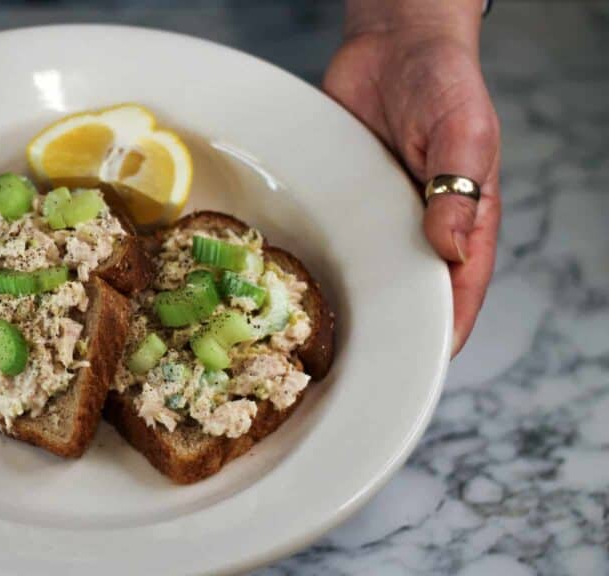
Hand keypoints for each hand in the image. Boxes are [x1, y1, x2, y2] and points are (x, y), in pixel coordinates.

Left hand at [324, 0, 500, 355]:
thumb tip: (452, 248)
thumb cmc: (444, 84)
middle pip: (403, 294)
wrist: (393, 44)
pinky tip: (285, 286)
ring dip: (343, 302)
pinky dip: (314, 262)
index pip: (456, 295)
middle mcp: (419, 229)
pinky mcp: (344, 199)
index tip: (413, 371)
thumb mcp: (462, 132)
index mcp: (463, 223)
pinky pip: (331, 239)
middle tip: (344, 367)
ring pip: (364, 274)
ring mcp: (378, 217)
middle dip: (382, 330)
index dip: (438, 336)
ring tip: (306, 339)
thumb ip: (458, 188)